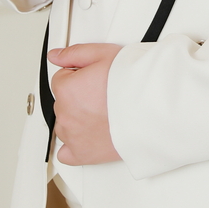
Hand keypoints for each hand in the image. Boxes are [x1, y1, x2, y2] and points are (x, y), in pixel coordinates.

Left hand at [49, 43, 122, 163]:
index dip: (80, 77)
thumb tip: (55, 56)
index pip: (61, 79)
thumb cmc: (133, 83)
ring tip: (102, 114)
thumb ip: (74, 54)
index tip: (95, 80)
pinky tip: (88, 137)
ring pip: (65, 125)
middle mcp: (66, 113)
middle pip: (64, 103)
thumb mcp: (103, 54)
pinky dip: (74, 146)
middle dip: (79, 99)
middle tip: (103, 96)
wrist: (153, 109)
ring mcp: (73, 135)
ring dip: (78, 120)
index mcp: (67, 89)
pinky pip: (66, 153)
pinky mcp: (83, 154)